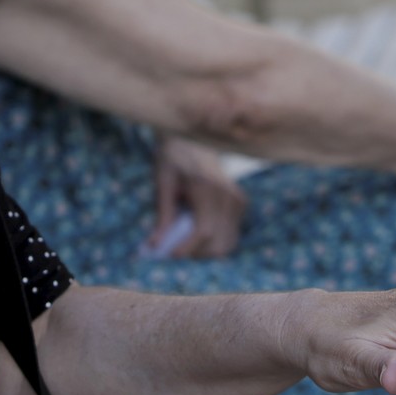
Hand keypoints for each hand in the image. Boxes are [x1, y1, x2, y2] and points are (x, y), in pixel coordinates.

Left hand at [145, 132, 246, 257]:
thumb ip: (163, 216)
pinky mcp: (241, 202)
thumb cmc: (173, 159)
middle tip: (175, 249)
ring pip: (228, 242)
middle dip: (195, 254)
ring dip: (207, 250)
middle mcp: (227, 194)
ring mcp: (237, 199)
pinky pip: (232, 234)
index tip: (169, 256)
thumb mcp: (163, 184)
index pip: (203, 230)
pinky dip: (216, 240)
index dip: (187, 249)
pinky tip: (200, 230)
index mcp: (206, 187)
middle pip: (218, 242)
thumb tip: (154, 246)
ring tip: (187, 242)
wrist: (194, 138)